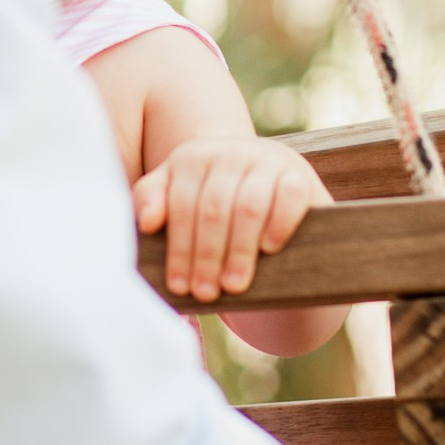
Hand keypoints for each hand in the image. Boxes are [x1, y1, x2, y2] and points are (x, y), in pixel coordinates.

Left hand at [133, 137, 330, 302]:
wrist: (267, 203)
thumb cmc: (212, 212)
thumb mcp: (179, 204)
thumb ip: (152, 203)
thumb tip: (145, 222)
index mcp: (193, 157)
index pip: (181, 205)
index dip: (179, 248)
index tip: (178, 285)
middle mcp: (229, 151)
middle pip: (213, 209)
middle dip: (206, 256)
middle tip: (205, 293)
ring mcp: (266, 159)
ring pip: (248, 207)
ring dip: (239, 250)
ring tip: (232, 285)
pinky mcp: (299, 174)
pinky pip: (288, 198)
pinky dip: (277, 225)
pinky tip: (267, 250)